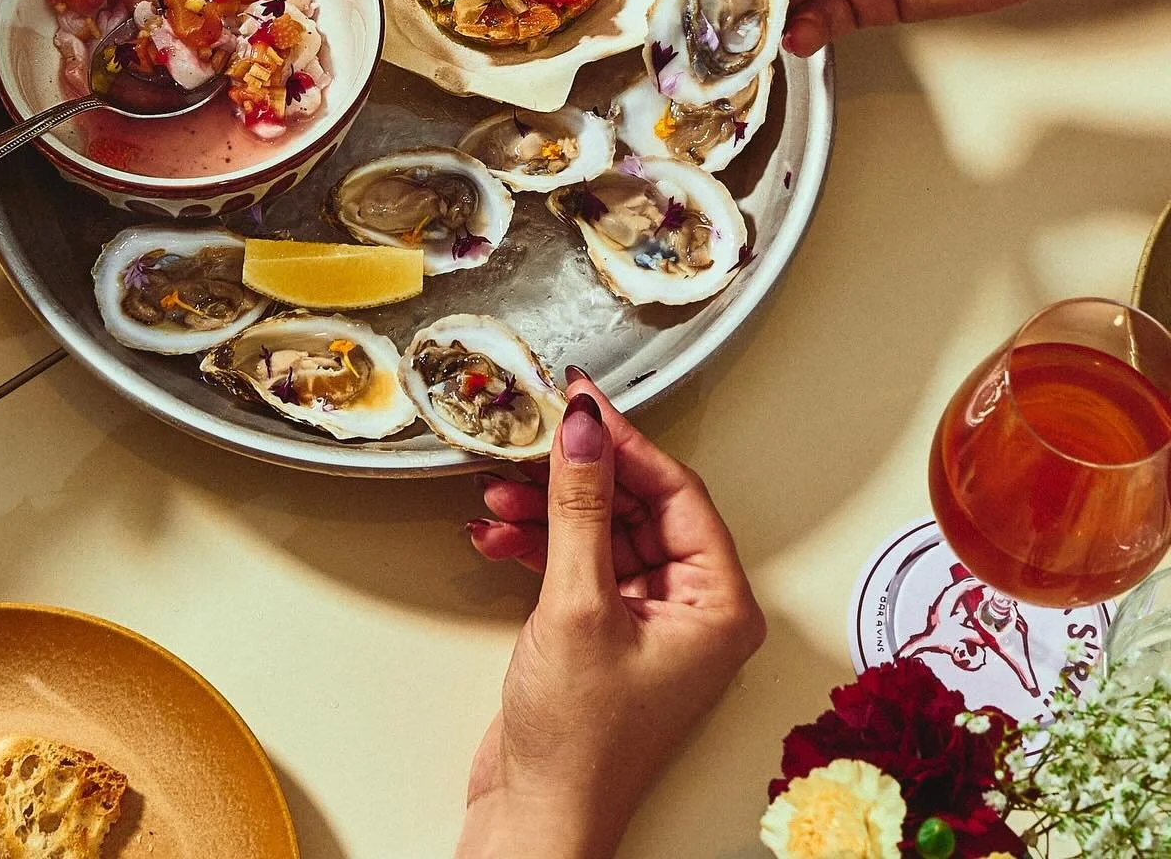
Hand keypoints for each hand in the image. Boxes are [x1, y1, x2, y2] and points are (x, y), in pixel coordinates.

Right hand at [455, 376, 763, 858]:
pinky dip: (538, 545)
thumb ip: (580, 505)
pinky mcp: (606, 635)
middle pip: (638, 506)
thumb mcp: (577, 603)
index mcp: (720, 605)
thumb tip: (584, 430)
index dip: (626, 440)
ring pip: (602, 531)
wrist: (535, 822)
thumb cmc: (578, 747)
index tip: (583, 401)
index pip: (678, 491)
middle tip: (536, 436)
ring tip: (502, 492)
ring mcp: (649, 624)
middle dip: (578, 475)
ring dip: (549, 509)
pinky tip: (499, 533)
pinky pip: (579, 564)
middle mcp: (694, 612)